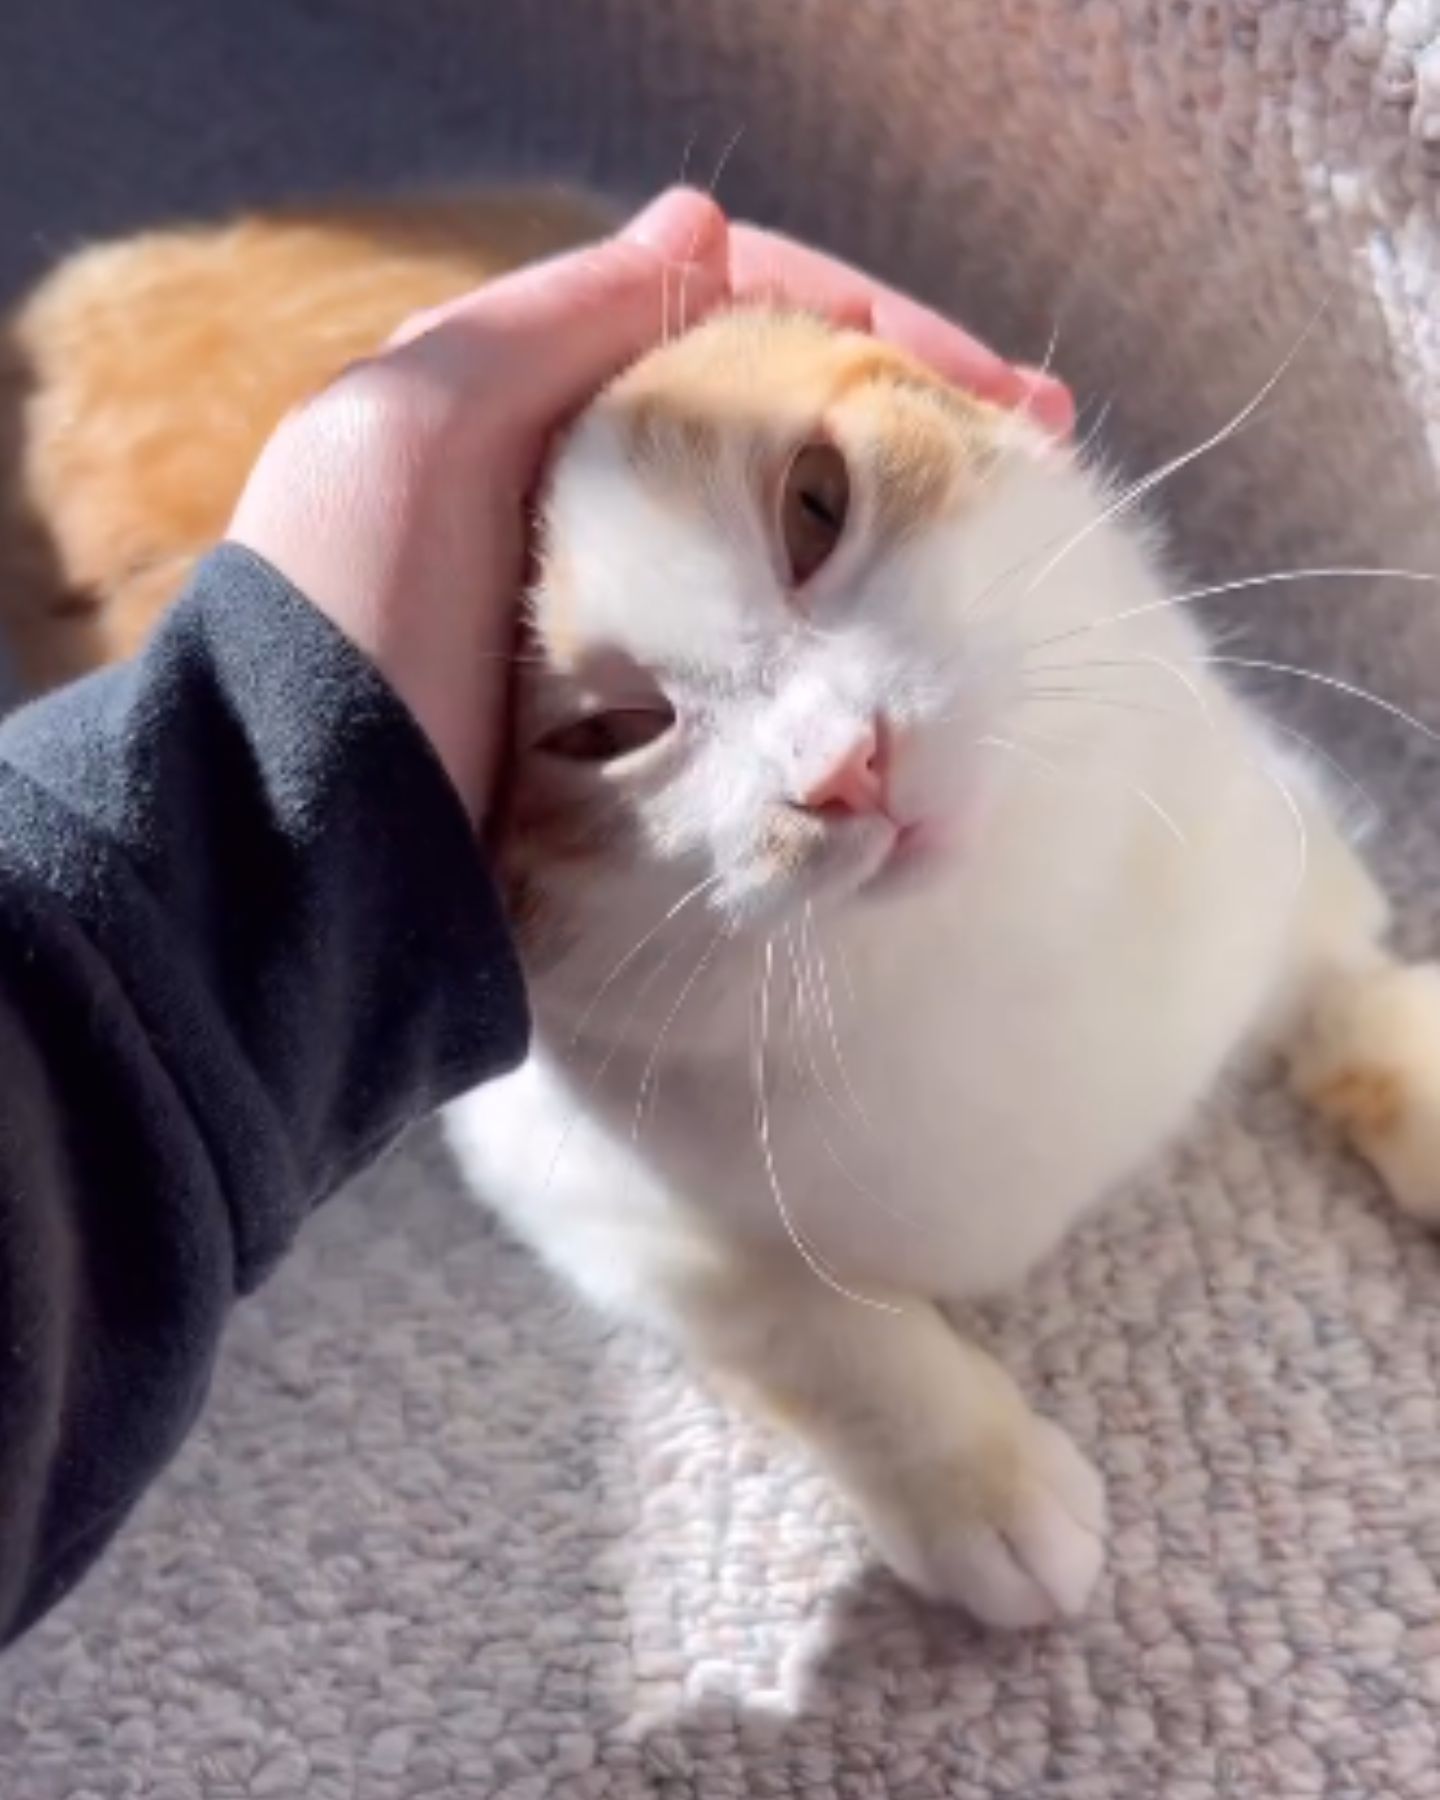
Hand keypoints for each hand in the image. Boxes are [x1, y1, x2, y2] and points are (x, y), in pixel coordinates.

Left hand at [228, 190, 1071, 824]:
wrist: (295, 859)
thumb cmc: (339, 622)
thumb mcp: (411, 428)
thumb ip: (554, 321)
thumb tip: (699, 224)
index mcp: (538, 406)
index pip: (739, 324)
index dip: (881, 334)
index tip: (1006, 398)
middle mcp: (584, 500)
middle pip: (782, 435)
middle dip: (912, 438)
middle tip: (1035, 470)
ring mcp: (619, 622)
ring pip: (783, 556)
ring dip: (893, 553)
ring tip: (999, 566)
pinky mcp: (636, 734)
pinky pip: (760, 671)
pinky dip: (837, 665)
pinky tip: (907, 669)